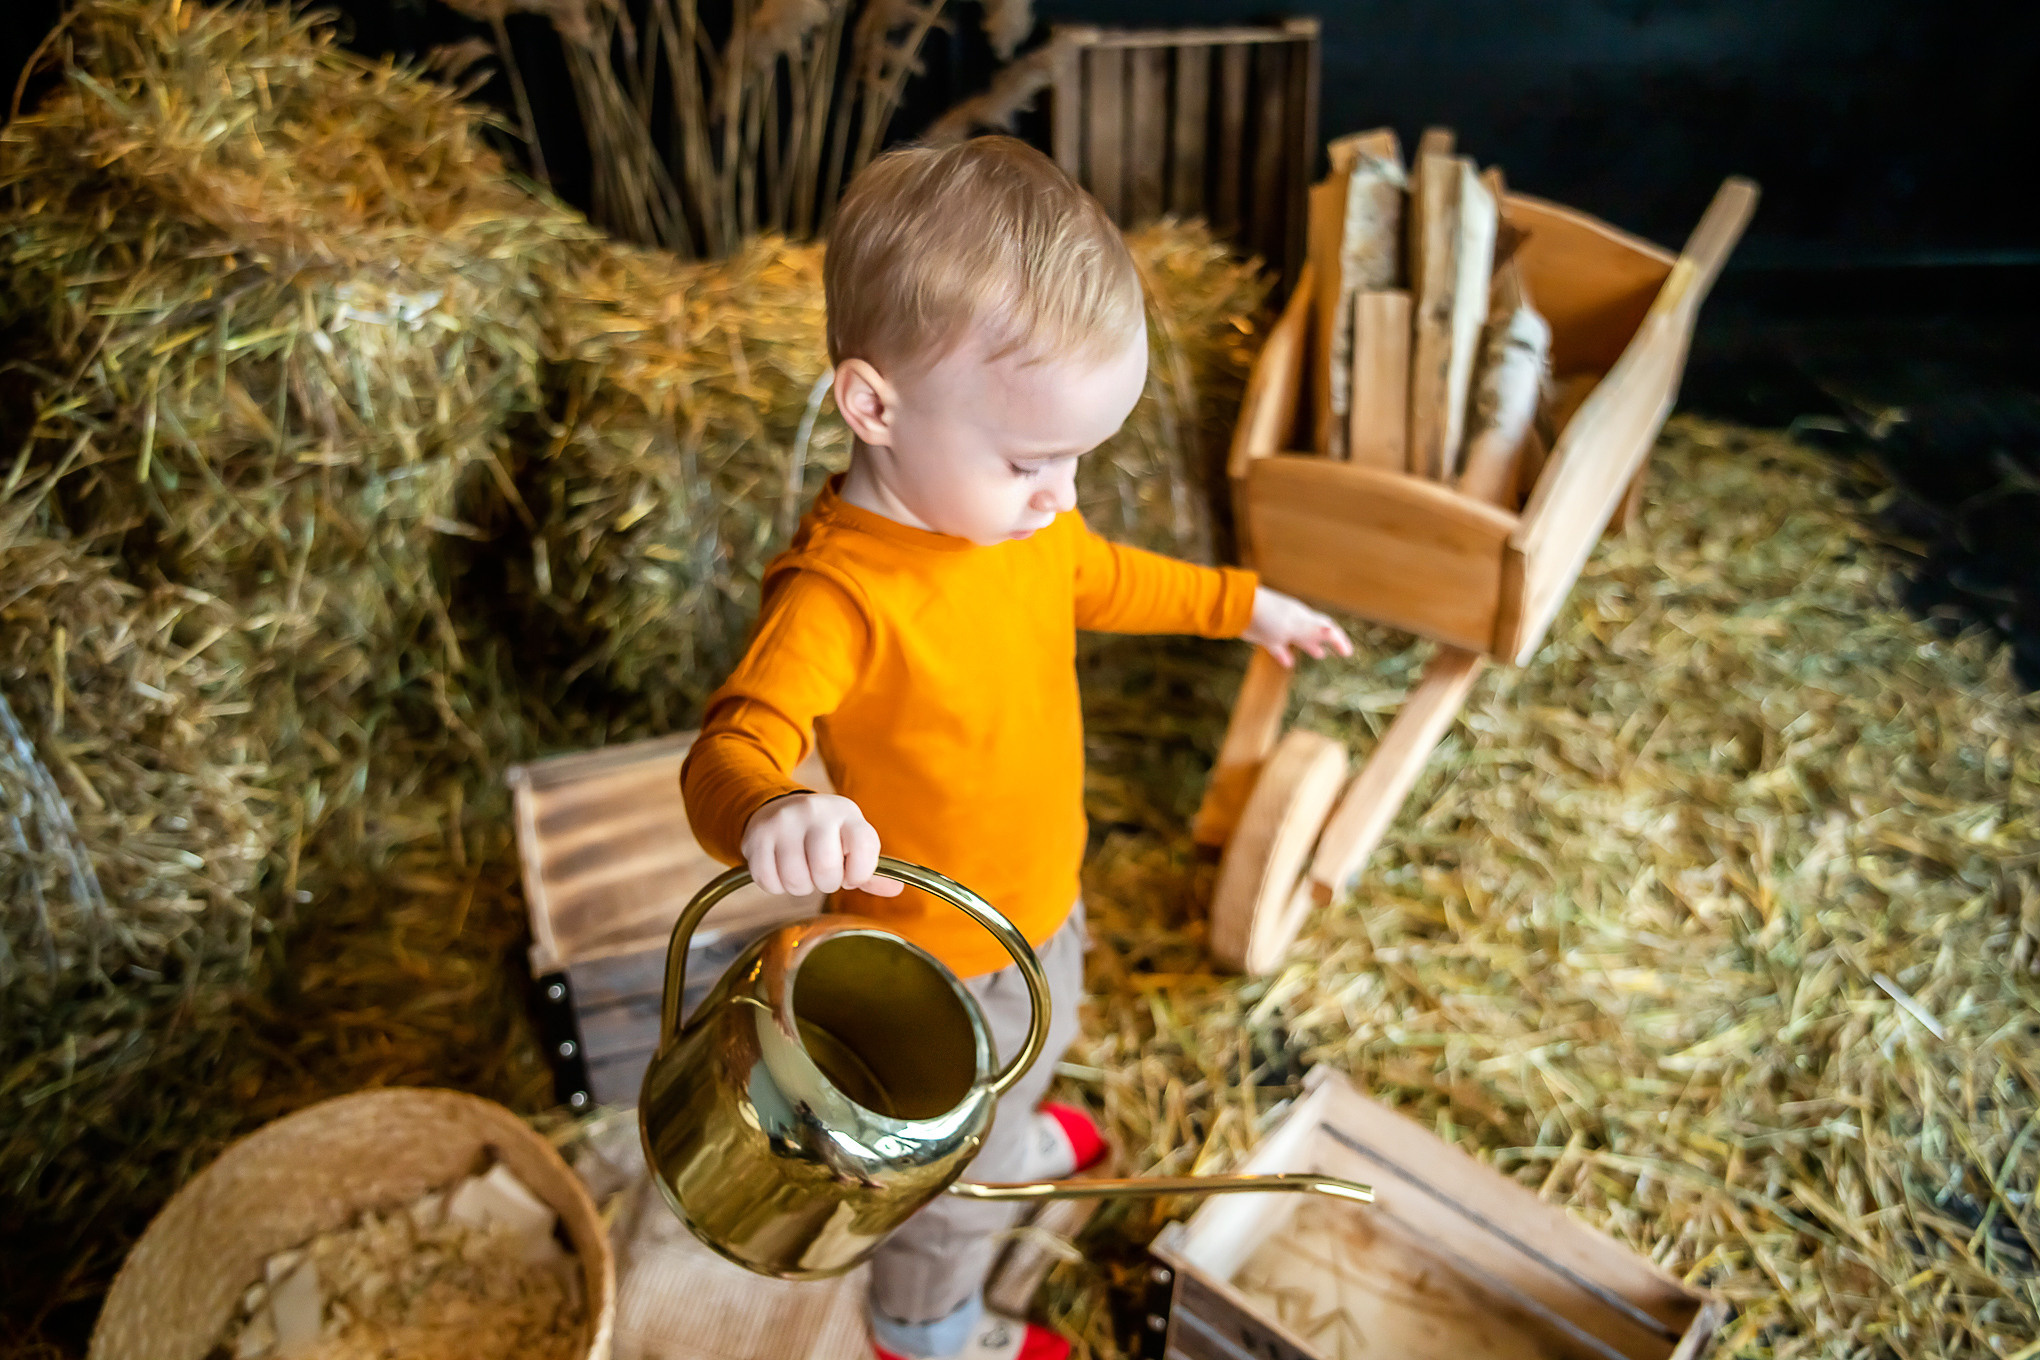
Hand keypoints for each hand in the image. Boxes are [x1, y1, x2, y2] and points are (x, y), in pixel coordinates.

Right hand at [739, 793, 903, 896]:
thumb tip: (894, 889)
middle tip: (823, 875)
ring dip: (800, 887)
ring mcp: (783, 822)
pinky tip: (781, 870)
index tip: (851, 874)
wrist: (779, 807)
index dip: (860, 873)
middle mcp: (814, 812)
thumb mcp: (851, 841)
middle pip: (826, 870)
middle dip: (826, 884)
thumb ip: (871, 869)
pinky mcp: (757, 836)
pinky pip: (768, 881)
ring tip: (802, 871)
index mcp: (846, 813)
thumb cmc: (825, 833)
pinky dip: (776, 886)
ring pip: (795, 881)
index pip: (863, 847)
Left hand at [1241, 587, 1352, 666]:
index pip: (1328, 628)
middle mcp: (1295, 622)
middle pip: (1316, 632)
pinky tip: (1288, 663)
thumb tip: (1332, 629)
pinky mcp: (1265, 635)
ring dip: (1310, 646)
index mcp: (1304, 618)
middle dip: (1329, 641)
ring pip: (1300, 639)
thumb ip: (1311, 628)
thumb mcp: (1291, 625)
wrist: (1238, 609)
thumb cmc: (1266, 616)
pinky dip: (1285, 655)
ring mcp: (1280, 628)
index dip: (1339, 640)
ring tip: (1320, 654)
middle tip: (1341, 651)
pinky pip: (1279, 647)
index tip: (1348, 653)